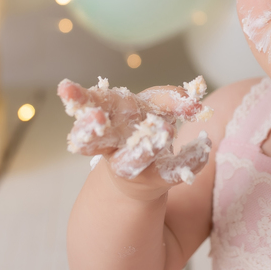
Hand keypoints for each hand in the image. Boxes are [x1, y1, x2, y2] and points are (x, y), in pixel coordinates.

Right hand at [58, 77, 212, 189]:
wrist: (137, 178)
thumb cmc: (141, 127)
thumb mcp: (152, 106)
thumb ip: (171, 97)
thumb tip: (196, 91)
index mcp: (109, 116)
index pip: (93, 104)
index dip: (79, 98)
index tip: (65, 89)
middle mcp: (113, 144)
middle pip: (97, 138)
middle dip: (91, 128)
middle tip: (93, 118)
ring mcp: (130, 166)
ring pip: (131, 161)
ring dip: (144, 149)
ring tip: (165, 132)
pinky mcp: (155, 180)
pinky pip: (172, 172)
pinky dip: (190, 160)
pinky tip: (204, 149)